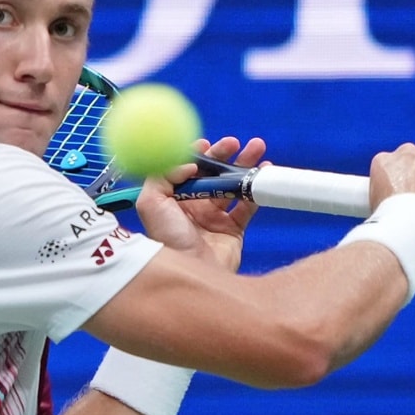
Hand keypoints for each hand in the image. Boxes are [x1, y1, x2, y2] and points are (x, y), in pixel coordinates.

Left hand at [135, 136, 266, 271]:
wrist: (191, 271)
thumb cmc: (167, 240)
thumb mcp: (151, 203)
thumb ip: (163, 176)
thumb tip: (186, 162)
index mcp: (172, 199)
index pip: (184, 170)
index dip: (195, 155)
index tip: (206, 144)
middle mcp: (193, 206)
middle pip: (210, 174)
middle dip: (223, 156)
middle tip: (234, 143)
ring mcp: (214, 218)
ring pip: (232, 185)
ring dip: (244, 165)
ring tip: (256, 148)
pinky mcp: (233, 230)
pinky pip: (248, 205)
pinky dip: (256, 189)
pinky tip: (263, 173)